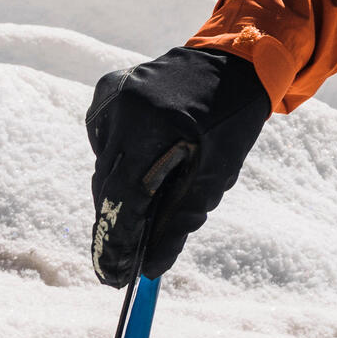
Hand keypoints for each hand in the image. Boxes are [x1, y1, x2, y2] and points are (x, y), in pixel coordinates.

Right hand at [85, 45, 269, 286]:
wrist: (233, 61)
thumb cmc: (231, 121)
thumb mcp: (217, 174)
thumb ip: (182, 220)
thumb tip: (153, 266)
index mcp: (156, 128)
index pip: (123, 199)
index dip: (117, 243)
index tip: (115, 276)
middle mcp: (126, 108)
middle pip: (108, 185)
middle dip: (116, 225)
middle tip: (122, 263)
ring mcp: (111, 95)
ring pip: (103, 165)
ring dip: (119, 192)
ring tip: (141, 213)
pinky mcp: (106, 89)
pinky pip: (103, 140)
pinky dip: (118, 159)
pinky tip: (143, 160)